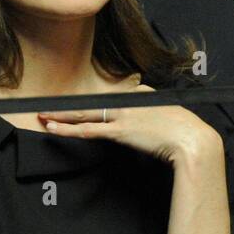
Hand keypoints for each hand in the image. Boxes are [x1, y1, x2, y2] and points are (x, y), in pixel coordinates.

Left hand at [38, 85, 221, 167]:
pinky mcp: (119, 131)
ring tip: (41, 115)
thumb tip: (146, 123)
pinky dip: (67, 129)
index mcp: (140, 93)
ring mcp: (122, 114)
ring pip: (84, 113)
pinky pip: (87, 129)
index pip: (109, 98)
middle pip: (91, 102)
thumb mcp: (169, 116)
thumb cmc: (185, 132)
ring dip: (60, 115)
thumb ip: (153, 115)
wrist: (192, 139)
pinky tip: (52, 127)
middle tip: (46, 105)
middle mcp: (128, 100)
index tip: (76, 107)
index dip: (90, 104)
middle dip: (68, 105)